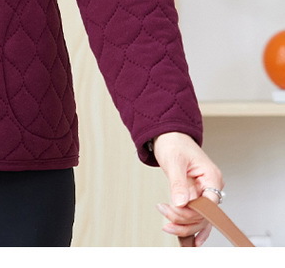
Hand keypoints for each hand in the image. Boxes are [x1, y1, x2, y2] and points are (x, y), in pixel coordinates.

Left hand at [152, 131, 223, 246]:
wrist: (168, 135)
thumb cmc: (173, 143)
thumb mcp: (174, 161)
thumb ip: (178, 183)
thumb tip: (181, 203)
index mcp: (212, 177)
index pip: (209, 205)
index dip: (192, 212)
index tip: (174, 211)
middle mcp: (211, 187)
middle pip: (204, 215)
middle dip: (184, 220)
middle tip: (164, 215)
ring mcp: (204, 193)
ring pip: (200, 219)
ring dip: (184, 226)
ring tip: (166, 226)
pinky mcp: (195, 196)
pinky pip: (196, 216)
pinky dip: (190, 228)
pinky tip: (188, 241)